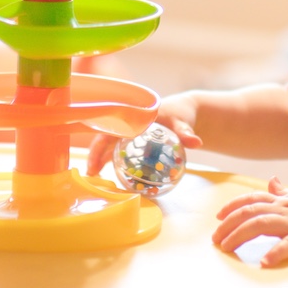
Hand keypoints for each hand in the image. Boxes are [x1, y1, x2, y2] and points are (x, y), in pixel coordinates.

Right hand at [84, 94, 201, 176]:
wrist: (184, 112)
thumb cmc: (181, 113)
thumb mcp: (183, 122)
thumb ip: (186, 132)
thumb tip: (196, 143)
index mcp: (134, 114)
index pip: (112, 126)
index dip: (102, 140)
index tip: (97, 155)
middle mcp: (127, 121)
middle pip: (105, 135)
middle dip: (96, 152)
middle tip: (92, 172)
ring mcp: (128, 131)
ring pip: (108, 143)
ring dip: (99, 157)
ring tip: (94, 175)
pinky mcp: (132, 139)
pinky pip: (117, 149)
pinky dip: (110, 159)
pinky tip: (107, 173)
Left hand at [212, 178, 287, 266]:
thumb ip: (284, 192)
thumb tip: (270, 182)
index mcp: (283, 200)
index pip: (251, 199)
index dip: (232, 206)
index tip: (217, 217)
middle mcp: (286, 208)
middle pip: (250, 212)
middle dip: (229, 224)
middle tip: (215, 240)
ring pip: (263, 223)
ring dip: (241, 235)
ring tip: (227, 248)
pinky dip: (276, 252)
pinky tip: (264, 262)